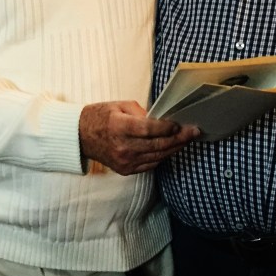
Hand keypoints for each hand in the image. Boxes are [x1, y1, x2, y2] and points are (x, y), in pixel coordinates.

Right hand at [78, 101, 198, 175]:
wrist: (81, 137)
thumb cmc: (101, 116)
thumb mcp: (120, 105)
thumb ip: (142, 112)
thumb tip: (162, 119)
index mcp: (119, 127)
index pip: (148, 129)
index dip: (167, 128)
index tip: (181, 124)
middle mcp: (122, 146)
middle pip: (157, 145)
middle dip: (179, 138)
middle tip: (194, 131)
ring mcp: (124, 161)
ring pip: (157, 156)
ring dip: (174, 148)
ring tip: (187, 140)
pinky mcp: (126, 170)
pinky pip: (151, 164)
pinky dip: (162, 156)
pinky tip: (171, 149)